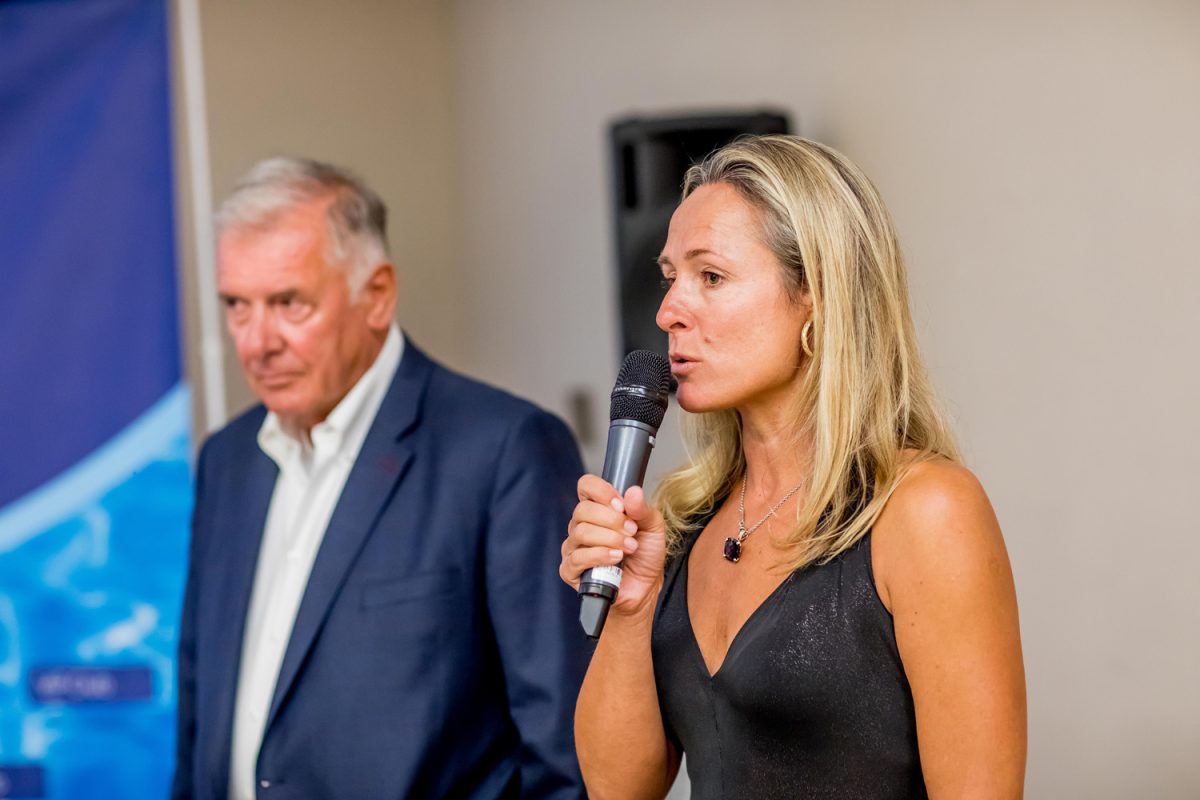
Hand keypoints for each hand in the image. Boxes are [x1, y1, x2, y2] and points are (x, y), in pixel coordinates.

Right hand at [560, 474, 667, 616]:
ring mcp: (574, 547)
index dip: (602, 491)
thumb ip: (643, 509)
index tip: (621, 505)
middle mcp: (581, 525)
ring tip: (629, 548)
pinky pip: (577, 558)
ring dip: (610, 539)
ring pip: (581, 532)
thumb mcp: (653, 527)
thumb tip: (632, 492)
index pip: (586, 486)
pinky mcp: (570, 570)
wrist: (645, 587)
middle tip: (632, 531)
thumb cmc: (645, 555)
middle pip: (583, 510)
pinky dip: (600, 556)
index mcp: (598, 509)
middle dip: (612, 520)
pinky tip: (616, 559)